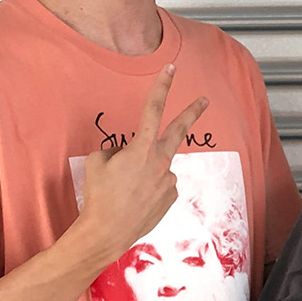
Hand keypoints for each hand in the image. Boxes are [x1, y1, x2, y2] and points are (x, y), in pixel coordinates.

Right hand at [73, 64, 208, 260]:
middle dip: (192, 112)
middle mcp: (161, 162)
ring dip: (144, 172)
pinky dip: (147, 188)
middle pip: (179, 131)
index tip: (171, 69)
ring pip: (156, 166)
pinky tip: (135, 200)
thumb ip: (115, 150)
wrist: (106, 232)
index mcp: (142, 148)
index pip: (153, 109)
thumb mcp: (98, 162)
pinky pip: (158, 185)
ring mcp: (168, 181)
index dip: (162, 86)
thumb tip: (126, 153)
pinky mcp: (170, 198)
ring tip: (125, 190)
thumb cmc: (99, 195)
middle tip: (203, 99)